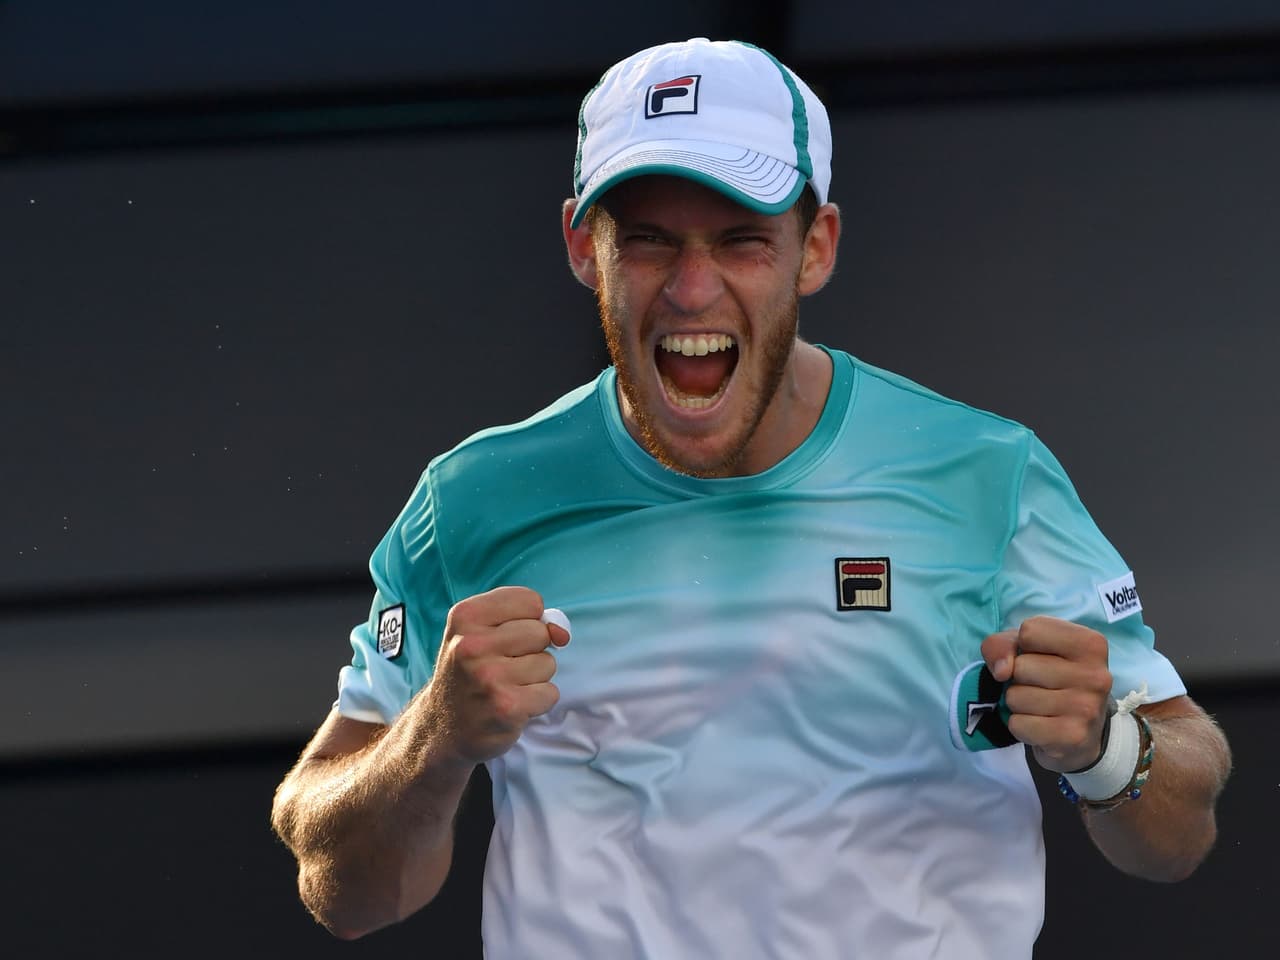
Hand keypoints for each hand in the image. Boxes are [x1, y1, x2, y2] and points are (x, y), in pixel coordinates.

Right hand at [425, 586, 570, 765]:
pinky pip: (550, 693)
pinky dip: (537, 701)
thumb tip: (562, 634)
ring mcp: (489, 677)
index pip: (530, 601)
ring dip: (534, 678)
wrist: (443, 727)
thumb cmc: (471, 671)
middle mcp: (472, 645)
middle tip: (501, 666)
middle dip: (531, 650)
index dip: (527, 620)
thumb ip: (529, 620)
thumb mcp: (484, 631)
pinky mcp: (506, 707)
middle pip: (540, 632)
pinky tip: (511, 705)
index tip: (504, 637)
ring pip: (547, 663)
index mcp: (465, 616)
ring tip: (504, 686)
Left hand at [981, 616, 1112, 773]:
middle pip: (1020, 666)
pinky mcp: (1073, 736)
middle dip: (1019, 678)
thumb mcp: (1027, 649)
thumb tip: (1002, 671)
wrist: (1080, 733)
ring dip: (1018, 703)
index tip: (1040, 657)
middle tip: (1041, 687)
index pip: (1030, 631)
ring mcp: (1086, 708)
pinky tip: (1040, 725)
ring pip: (1016, 697)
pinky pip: (1018, 724)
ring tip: (1040, 706)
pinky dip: (1019, 725)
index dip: (1023, 646)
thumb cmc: (1051, 679)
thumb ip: (1003, 644)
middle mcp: (1095, 675)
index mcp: (1091, 643)